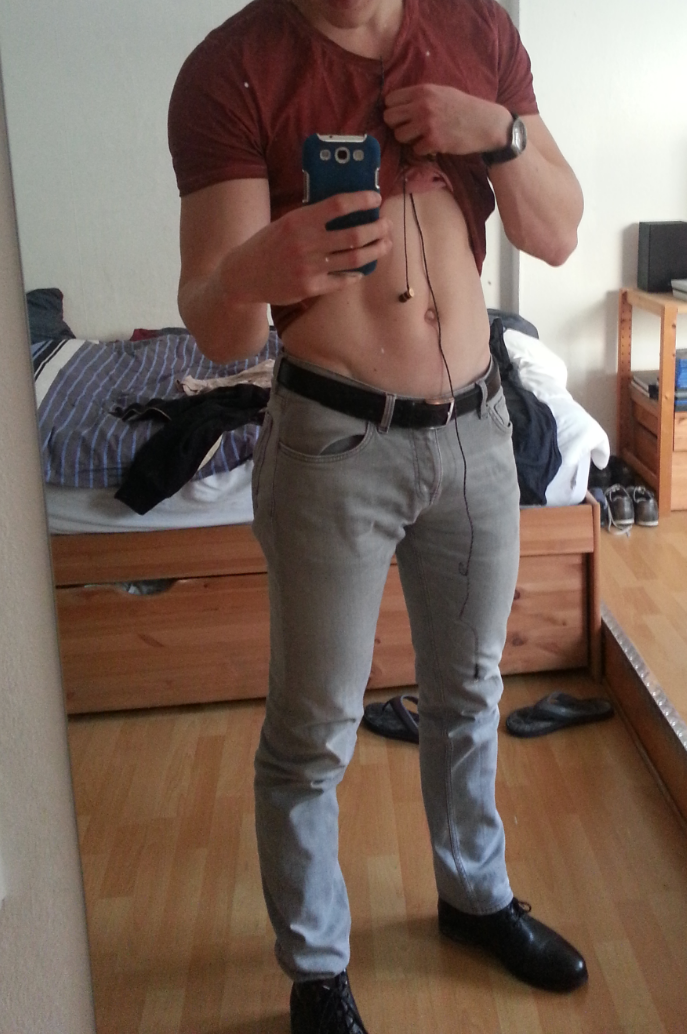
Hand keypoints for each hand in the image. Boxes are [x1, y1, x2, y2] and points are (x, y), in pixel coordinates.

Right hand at [236, 191, 392, 305]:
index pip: (339, 205)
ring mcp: (310, 268)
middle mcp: (306, 243)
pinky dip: (356, 274)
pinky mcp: (310, 288)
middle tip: (386, 225)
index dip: (362, 200)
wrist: (244, 275)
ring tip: (385, 244)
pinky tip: (362, 269)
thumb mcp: (286, 222)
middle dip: (378, 229)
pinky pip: (342, 280)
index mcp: (300, 220)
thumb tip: (347, 207)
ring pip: (355, 260)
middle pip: (354, 235)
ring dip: (376, 251)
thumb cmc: (268, 244)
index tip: (376, 198)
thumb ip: (312, 217)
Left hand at [383, 84, 511, 156]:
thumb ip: (420, 96)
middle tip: (408, 128)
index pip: (390, 100)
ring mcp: (426, 124)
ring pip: (399, 135)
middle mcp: (422, 105)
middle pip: (389, 118)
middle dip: (396, 125)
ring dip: (408, 139)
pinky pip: (415, 149)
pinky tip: (433, 144)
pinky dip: (423, 149)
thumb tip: (397, 104)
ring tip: (421, 137)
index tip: (402, 116)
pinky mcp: (433, 141)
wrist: (485, 123)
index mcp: (423, 91)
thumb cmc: (463, 107)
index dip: (393, 109)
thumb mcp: (442, 92)